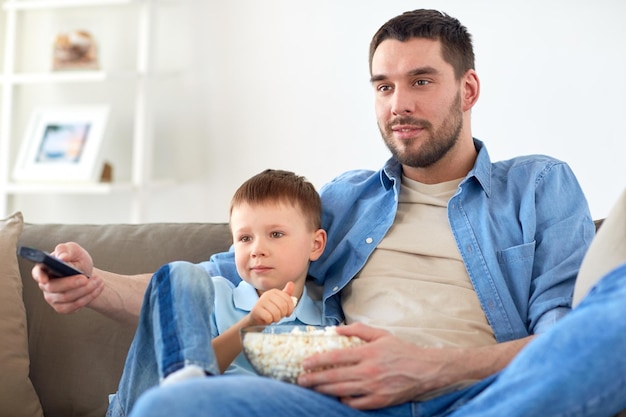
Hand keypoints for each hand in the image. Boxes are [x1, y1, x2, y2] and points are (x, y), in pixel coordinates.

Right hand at [32, 242, 103, 313]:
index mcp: (45, 268)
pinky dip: (88, 297)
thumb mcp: (75, 251)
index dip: (39, 276)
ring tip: (98, 280)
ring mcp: (52, 297)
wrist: (88, 275)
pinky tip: (97, 289)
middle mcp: (46, 284)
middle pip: (53, 287)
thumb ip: (67, 250)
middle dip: (71, 283)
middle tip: (85, 278)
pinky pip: (73, 306)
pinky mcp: (62, 307)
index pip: (37, 273)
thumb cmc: (77, 261)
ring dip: (85, 290)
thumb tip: (62, 257)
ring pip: (66, 297)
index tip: (45, 280)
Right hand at [248, 282, 295, 325]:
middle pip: (283, 306)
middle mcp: (267, 294)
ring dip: (276, 319)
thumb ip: (287, 294)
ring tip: (272, 318)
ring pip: (276, 313)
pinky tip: (266, 319)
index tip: (287, 314)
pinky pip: (268, 317)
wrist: (256, 318)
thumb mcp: (280, 302)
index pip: (288, 300)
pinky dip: (269, 321)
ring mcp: (261, 301)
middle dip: (282, 314)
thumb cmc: (270, 311)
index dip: (290, 309)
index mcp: (274, 291)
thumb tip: (291, 283)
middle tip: (278, 316)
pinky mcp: (256, 309)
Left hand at [297, 322, 460, 409]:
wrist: (425, 370)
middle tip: (300, 379)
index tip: (304, 362)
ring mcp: (373, 388)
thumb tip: (336, 329)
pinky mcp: (379, 401)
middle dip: (314, 378)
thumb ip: (358, 330)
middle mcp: (368, 371)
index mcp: (368, 353)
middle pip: (334, 376)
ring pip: (341, 391)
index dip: (317, 360)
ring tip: (311, 388)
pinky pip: (355, 403)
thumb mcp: (381, 334)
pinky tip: (335, 396)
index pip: (335, 357)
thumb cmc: (402, 350)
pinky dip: (343, 400)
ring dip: (323, 390)